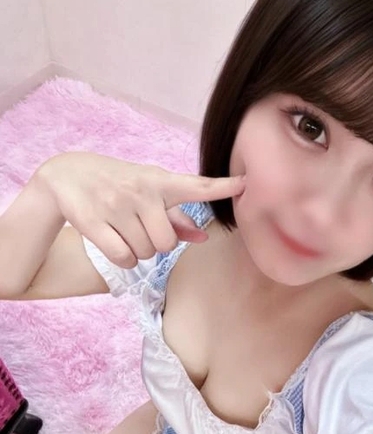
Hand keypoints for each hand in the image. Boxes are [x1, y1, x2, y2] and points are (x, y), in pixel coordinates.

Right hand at [35, 152, 244, 268]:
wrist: (66, 174)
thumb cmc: (118, 184)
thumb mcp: (148, 192)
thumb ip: (177, 217)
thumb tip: (204, 237)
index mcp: (158, 181)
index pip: (195, 186)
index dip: (221, 187)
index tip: (245, 184)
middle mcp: (139, 191)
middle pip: (167, 242)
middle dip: (157, 243)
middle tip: (141, 227)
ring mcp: (115, 206)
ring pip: (146, 253)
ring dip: (139, 250)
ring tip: (124, 228)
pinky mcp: (92, 222)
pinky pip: (125, 259)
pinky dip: (124, 258)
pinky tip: (115, 241)